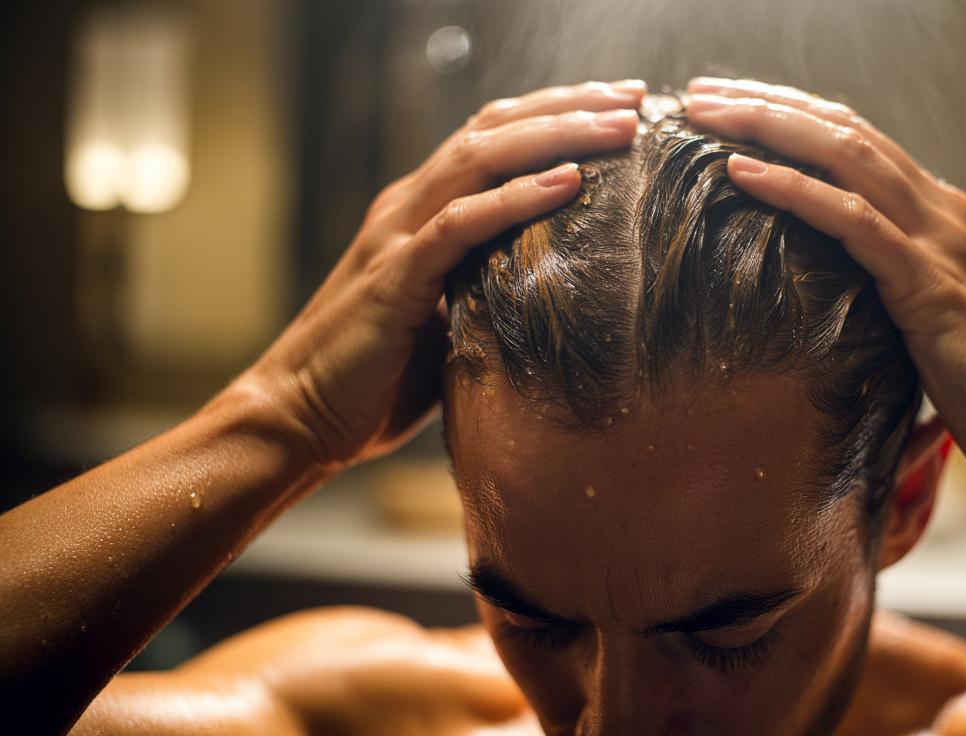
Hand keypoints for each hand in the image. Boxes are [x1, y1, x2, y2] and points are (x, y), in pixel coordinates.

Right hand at [229, 81, 644, 469]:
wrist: (298, 419)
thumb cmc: (377, 380)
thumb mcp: (450, 323)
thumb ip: (490, 292)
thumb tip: (556, 300)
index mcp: (423, 213)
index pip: (495, 139)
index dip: (556, 115)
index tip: (621, 109)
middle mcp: (409, 207)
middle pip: (495, 130)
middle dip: (569, 108)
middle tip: (635, 100)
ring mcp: (398, 236)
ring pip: (480, 159)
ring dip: (555, 136)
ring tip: (618, 126)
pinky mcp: (395, 277)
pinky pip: (460, 224)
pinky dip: (515, 198)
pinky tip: (567, 182)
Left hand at [685, 78, 965, 479]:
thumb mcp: (941, 319)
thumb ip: (901, 290)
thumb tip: (849, 302)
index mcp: (941, 215)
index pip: (858, 143)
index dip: (795, 118)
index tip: (735, 108)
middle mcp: (940, 209)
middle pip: (844, 131)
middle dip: (768, 104)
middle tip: (702, 93)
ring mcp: (936, 238)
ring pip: (844, 154)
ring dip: (769, 127)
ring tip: (707, 113)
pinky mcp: (926, 280)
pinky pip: (850, 219)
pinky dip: (792, 190)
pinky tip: (741, 173)